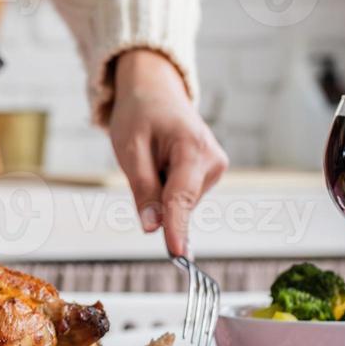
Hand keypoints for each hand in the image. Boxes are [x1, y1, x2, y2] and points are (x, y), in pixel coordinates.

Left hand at [109, 49, 228, 256]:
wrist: (155, 90)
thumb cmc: (140, 114)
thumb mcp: (129, 149)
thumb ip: (142, 189)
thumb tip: (152, 227)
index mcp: (192, 148)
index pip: (182, 198)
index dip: (177, 228)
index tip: (177, 255)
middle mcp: (212, 160)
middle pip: (179, 204)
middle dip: (155, 196)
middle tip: (143, 160)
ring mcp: (215, 167)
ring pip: (181, 202)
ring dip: (161, 189)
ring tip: (155, 155)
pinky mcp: (211, 172)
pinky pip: (183, 195)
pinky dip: (168, 186)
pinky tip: (164, 161)